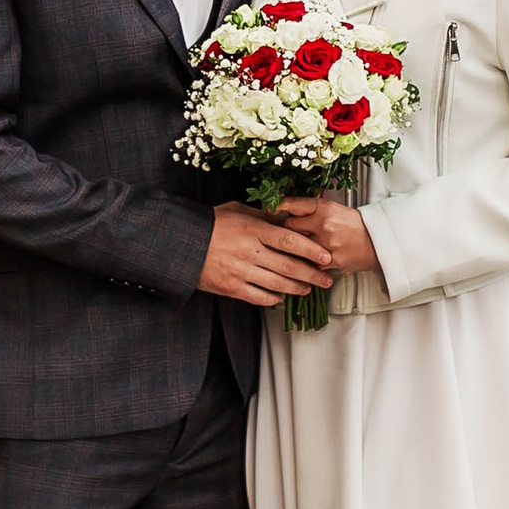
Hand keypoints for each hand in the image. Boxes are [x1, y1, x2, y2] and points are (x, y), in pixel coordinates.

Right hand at [199, 203, 334, 303]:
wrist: (182, 244)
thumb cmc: (210, 224)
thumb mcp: (237, 210)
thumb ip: (264, 215)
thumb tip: (287, 216)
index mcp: (253, 230)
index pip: (290, 240)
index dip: (311, 250)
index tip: (326, 256)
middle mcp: (250, 252)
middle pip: (289, 266)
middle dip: (312, 275)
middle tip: (326, 279)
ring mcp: (241, 272)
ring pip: (278, 284)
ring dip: (298, 288)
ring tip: (309, 289)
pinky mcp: (232, 288)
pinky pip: (260, 297)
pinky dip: (275, 298)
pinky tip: (282, 296)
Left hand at [274, 197, 384, 281]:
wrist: (378, 242)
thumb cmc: (355, 225)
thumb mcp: (335, 209)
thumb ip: (312, 210)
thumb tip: (287, 209)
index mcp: (325, 207)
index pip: (294, 204)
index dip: (279, 206)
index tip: (270, 208)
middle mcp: (324, 223)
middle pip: (289, 226)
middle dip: (287, 230)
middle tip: (290, 232)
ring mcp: (326, 243)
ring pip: (296, 247)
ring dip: (294, 248)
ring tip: (298, 247)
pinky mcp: (329, 261)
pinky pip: (308, 263)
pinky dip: (306, 263)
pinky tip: (308, 261)